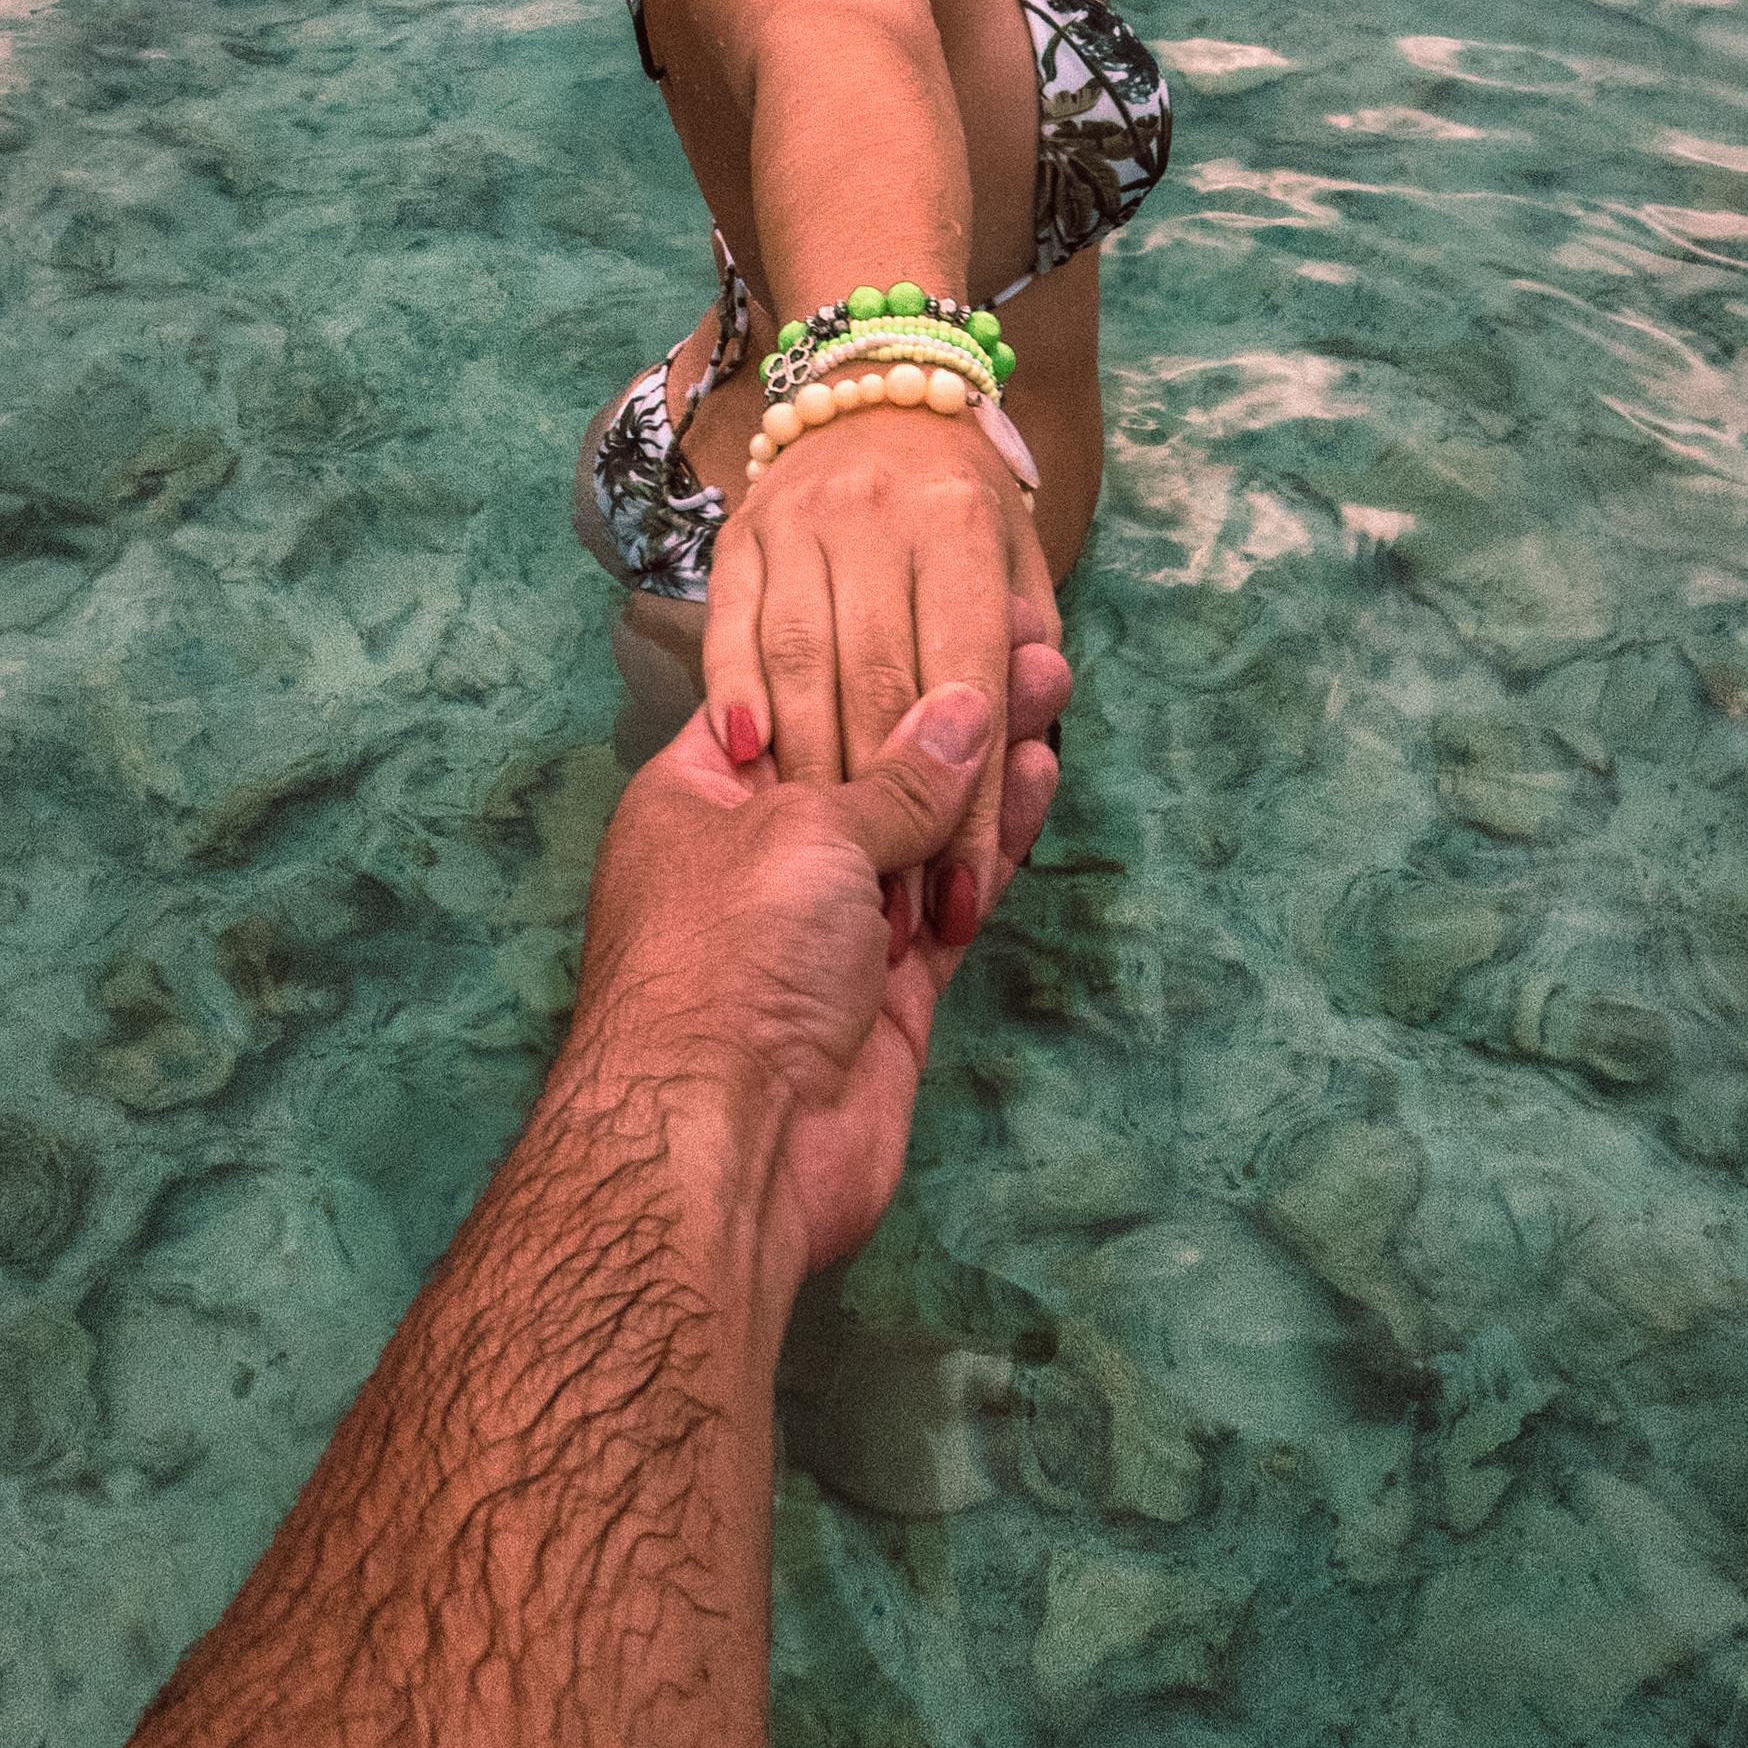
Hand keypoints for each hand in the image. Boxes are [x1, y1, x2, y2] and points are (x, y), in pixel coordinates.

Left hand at [566, 653, 1067, 1291]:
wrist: (723, 1143)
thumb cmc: (728, 955)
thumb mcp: (803, 831)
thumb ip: (892, 777)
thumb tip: (965, 712)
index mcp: (697, 797)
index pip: (785, 701)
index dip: (864, 654)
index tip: (939, 603)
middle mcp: (759, 855)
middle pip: (861, 764)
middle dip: (940, 708)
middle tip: (1026, 644)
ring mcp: (826, 928)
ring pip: (917, 832)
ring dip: (981, 769)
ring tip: (1050, 690)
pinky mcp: (887, 993)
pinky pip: (948, 902)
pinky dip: (992, 848)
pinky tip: (1038, 781)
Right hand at [701, 405, 1060, 937]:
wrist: (875, 381)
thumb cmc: (961, 499)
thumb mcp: (1018, 558)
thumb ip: (1019, 646)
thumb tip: (1029, 741)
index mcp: (957, 525)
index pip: (967, 683)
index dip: (967, 799)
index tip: (965, 894)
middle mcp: (874, 517)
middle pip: (881, 683)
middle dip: (892, 811)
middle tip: (899, 911)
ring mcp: (797, 521)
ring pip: (802, 665)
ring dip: (814, 777)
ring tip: (827, 869)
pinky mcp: (738, 537)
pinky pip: (730, 630)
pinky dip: (734, 698)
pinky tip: (748, 763)